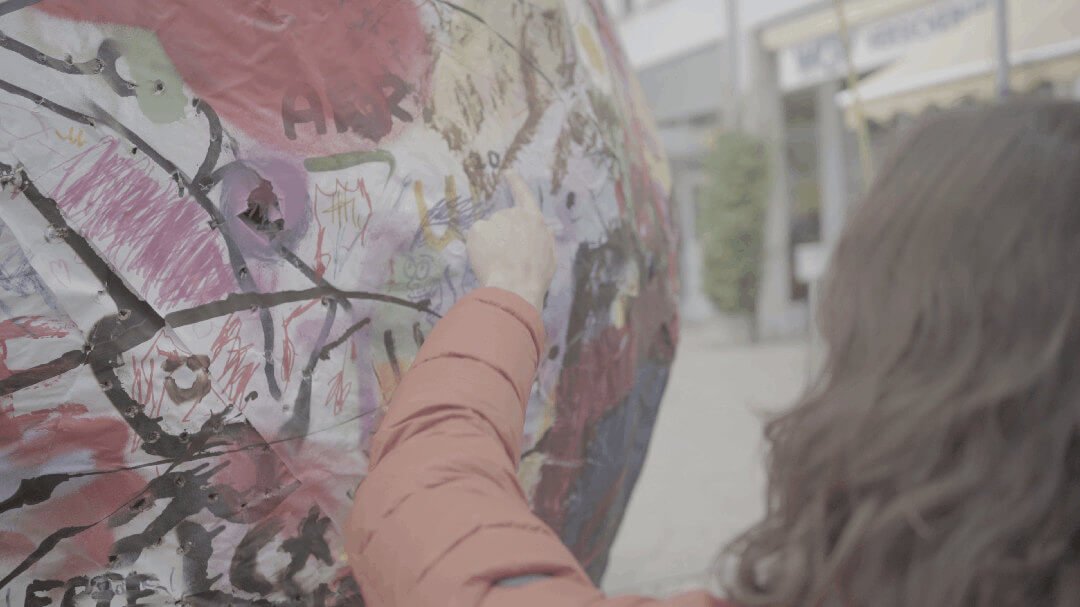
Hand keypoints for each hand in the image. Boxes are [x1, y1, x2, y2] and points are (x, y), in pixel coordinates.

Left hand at [467, 173, 555, 310]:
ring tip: (498, 264)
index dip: (516, 183)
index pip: (524, 195)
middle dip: (502, 236)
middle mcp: (514, 214)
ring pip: (488, 231)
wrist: (515, 286)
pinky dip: (478, 249)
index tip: (508, 172)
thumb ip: (543, 239)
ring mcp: (495, 220)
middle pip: (503, 221)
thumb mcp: (549, 256)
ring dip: (490, 244)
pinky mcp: (478, 229)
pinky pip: (475, 238)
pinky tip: (487, 262)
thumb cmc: (535, 276)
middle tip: (506, 258)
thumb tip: (542, 229)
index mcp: (534, 220)